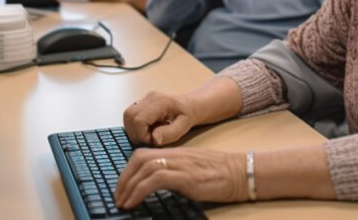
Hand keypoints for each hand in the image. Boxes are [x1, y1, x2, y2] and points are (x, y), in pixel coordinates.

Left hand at [114, 147, 247, 209]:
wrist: (240, 172)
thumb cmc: (220, 174)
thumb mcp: (192, 171)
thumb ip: (175, 174)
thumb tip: (156, 187)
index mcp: (175, 154)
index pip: (143, 155)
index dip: (128, 171)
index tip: (122, 188)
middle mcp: (174, 155)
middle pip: (138, 160)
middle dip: (123, 179)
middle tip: (117, 197)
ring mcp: (179, 164)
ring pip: (143, 168)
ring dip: (128, 187)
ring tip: (122, 203)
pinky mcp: (184, 176)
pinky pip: (154, 180)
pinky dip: (139, 191)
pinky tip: (134, 203)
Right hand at [123, 91, 198, 145]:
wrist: (191, 105)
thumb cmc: (188, 116)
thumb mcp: (183, 127)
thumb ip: (169, 133)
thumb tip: (154, 139)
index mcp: (161, 102)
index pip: (139, 119)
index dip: (141, 135)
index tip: (152, 141)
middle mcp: (150, 97)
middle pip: (129, 116)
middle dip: (135, 133)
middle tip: (148, 139)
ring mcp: (144, 98)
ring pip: (127, 115)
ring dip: (133, 129)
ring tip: (149, 134)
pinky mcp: (141, 101)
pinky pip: (130, 114)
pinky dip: (134, 125)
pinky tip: (147, 129)